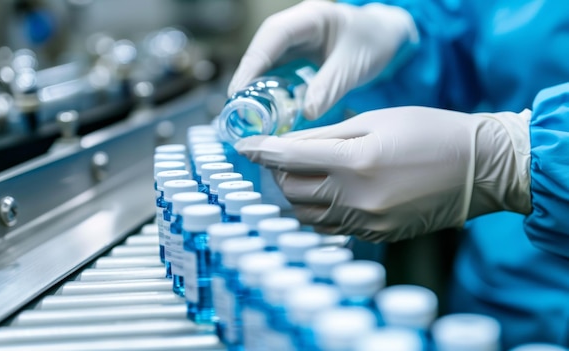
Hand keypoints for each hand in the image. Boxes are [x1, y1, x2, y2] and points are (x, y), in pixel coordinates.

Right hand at [228, 1, 417, 119]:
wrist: (385, 40)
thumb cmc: (374, 44)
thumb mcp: (355, 66)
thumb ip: (331, 87)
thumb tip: (307, 113)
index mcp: (312, 17)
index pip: (274, 35)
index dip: (254, 61)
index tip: (240, 89)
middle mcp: (297, 26)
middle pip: (262, 48)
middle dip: (247, 76)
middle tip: (236, 107)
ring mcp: (294, 41)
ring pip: (265, 61)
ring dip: (255, 86)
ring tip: (246, 113)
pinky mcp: (295, 56)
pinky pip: (276, 72)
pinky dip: (268, 90)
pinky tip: (264, 110)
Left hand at [235, 107, 531, 241]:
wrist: (478, 168)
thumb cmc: (429, 133)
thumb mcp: (375, 120)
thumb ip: (326, 135)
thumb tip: (289, 143)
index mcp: (356, 162)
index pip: (290, 158)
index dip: (261, 151)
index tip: (243, 147)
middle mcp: (357, 197)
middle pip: (292, 190)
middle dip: (277, 173)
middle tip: (280, 157)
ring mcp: (367, 221)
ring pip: (307, 215)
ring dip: (294, 195)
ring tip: (300, 176)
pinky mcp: (376, 235)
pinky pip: (331, 227)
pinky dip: (319, 211)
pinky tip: (325, 195)